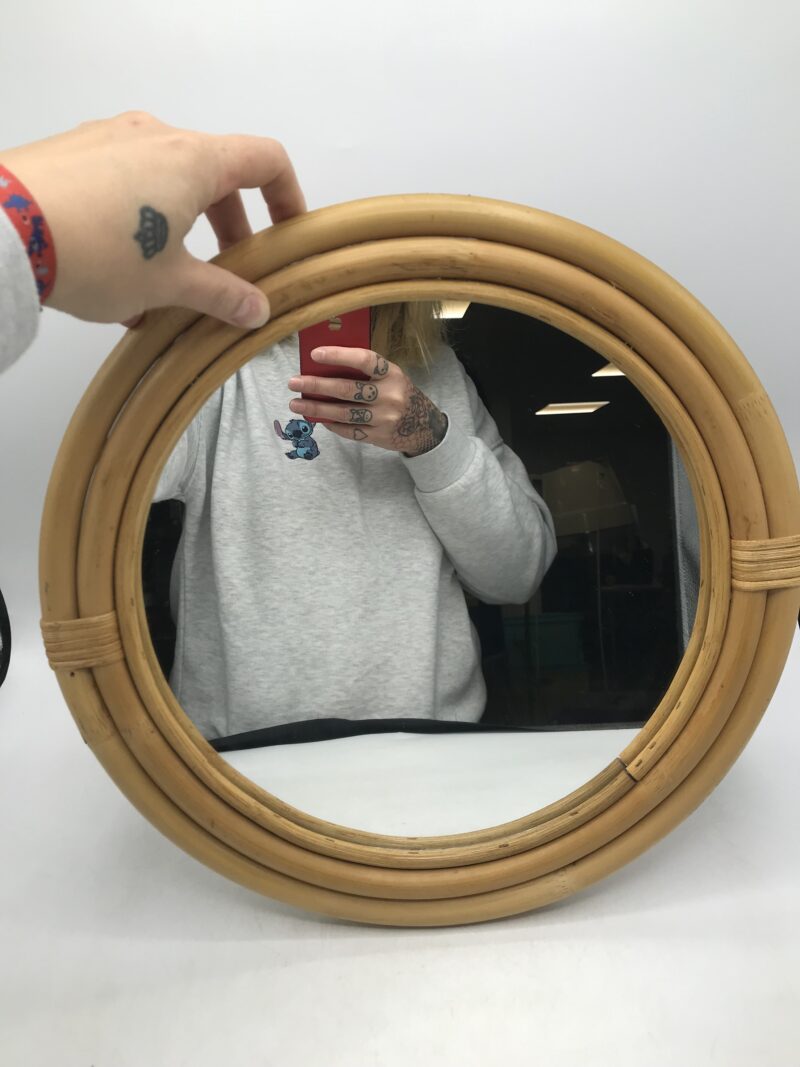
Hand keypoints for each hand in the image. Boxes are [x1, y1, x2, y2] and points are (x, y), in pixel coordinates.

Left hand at [0, 111, 305, 328]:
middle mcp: (157, 137)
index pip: (265, 159)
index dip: (288, 196)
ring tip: (164, 290)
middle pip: (214, 176)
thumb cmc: (103, 251)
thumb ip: (221, 295)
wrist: (4, 228)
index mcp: (195, 159)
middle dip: (228, 229)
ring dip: (179, 233)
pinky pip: (124, 185)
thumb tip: (257, 310)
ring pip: (165, 185)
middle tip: (227, 277)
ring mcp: (110, 139)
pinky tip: (119, 279)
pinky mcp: (73, 154)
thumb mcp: (169, 284)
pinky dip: (138, 224)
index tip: (288, 234)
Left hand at [288, 346, 447, 456]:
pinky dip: (332, 424)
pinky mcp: (378, 436)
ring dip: (316, 409)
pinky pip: (349, 431)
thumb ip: (366, 372)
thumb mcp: (391, 377)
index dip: (339, 356)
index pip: (364, 360)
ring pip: (343, 413)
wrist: (425, 426)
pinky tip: (319, 419)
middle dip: (316, 386)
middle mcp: (389, 395)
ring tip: (296, 404)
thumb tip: (325, 368)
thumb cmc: (399, 393)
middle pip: (347, 389)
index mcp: (391, 373)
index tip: (315, 354)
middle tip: (293, 383)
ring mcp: (384, 418)